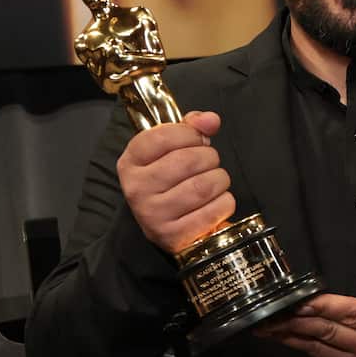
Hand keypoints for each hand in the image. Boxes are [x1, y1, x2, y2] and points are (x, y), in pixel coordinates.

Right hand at [117, 110, 234, 252]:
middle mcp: (137, 189)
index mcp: (130, 163)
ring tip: (215, 182)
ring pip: (204, 185)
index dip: (189, 134)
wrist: (171, 227)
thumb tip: (210, 120)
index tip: (197, 139)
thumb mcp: (173, 151)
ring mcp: (153, 215)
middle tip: (209, 163)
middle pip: (187, 160)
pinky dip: (225, 202)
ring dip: (220, 180)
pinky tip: (216, 202)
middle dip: (209, 157)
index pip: (162, 136)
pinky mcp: (174, 236)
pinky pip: (215, 210)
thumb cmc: (173, 182)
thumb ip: (191, 128)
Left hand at [256, 228, 355, 356]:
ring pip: (320, 348)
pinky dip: (303, 347)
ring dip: (292, 336)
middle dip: (297, 321)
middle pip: (329, 331)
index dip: (324, 307)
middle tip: (271, 313)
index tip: (300, 301)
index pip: (350, 312)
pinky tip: (286, 337)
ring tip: (267, 326)